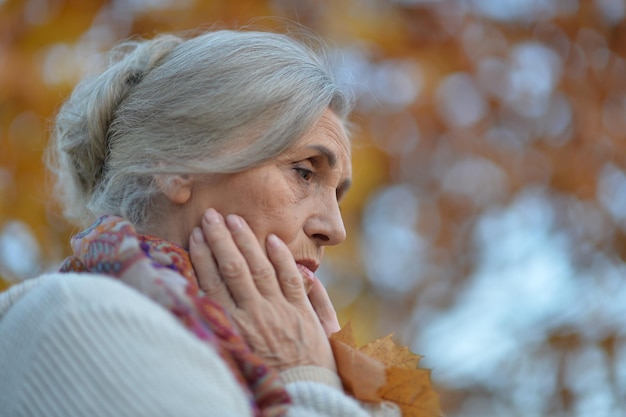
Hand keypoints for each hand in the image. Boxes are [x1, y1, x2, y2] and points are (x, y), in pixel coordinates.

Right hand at [189, 208, 336, 371]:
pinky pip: (291, 279)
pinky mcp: (302, 311)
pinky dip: (282, 258)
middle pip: (233, 269)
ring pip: (260, 268)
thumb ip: (221, 324)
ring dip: (246, 241)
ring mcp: (279, 310)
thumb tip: (202, 296)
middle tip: (210, 215)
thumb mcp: (233, 353)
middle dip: (220, 239)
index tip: (196, 235)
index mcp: (233, 327)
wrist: (301, 393)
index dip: (203, 256)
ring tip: (234, 219)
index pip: (212, 283)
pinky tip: (272, 240)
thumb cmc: (264, 377)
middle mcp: (254, 314)